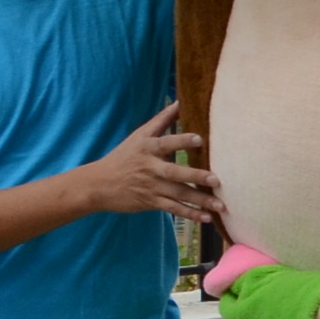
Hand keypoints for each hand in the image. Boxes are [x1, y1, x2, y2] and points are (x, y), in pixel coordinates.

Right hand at [82, 104, 221, 220]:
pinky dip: (190, 214)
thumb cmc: (124, 156)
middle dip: (195, 176)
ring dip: (200, 201)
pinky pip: (173, 209)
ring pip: (178, 194)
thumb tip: (181, 100)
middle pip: (175, 173)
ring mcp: (152, 187)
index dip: (182, 141)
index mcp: (148, 149)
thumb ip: (162, 120)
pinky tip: (207, 218)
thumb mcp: (139, 135)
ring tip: (221, 206)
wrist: (98, 184)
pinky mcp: (151, 202)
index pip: (166, 143)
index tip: (199, 139)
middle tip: (216, 180)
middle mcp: (151, 168)